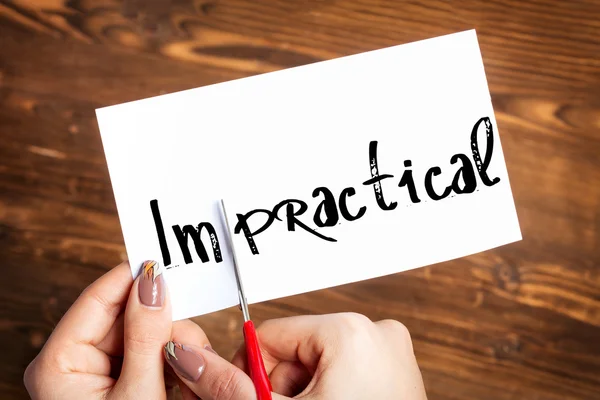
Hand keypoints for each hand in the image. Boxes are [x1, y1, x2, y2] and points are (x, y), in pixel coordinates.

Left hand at [24, 260, 176, 398]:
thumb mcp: (137, 393)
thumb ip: (146, 337)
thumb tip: (153, 284)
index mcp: (57, 364)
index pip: (96, 299)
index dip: (132, 277)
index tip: (166, 262)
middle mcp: (70, 362)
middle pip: (124, 314)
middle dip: (161, 322)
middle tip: (190, 337)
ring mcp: (92, 371)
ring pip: (139, 331)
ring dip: (169, 342)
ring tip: (190, 363)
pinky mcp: (113, 381)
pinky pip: (144, 351)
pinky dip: (167, 358)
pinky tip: (178, 374)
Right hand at [165, 312, 427, 399]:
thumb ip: (228, 387)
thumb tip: (186, 358)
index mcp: (350, 331)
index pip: (268, 336)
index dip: (253, 376)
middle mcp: (376, 333)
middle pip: (294, 351)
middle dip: (283, 390)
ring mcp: (392, 353)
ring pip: (318, 364)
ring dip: (306, 396)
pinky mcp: (397, 372)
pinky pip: (346, 373)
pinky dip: (332, 396)